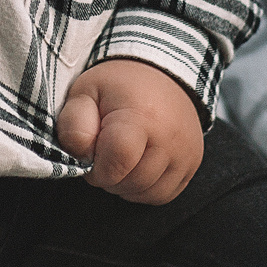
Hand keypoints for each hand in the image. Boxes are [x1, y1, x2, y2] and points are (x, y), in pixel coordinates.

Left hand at [56, 59, 202, 204]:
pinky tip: (136, 167)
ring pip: (147, 193)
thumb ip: (74, 124)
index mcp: (141, 117)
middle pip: (131, 182)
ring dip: (126, 185)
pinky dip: (144, 189)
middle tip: (103, 153)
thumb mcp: (85, 92)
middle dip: (109, 177)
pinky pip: (163, 194)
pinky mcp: (193, 163)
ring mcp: (186, 153)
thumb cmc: (118, 86)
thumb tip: (81, 156)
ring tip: (120, 158)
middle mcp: (170, 138)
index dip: (96, 167)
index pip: (117, 162)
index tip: (91, 152)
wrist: (161, 71)